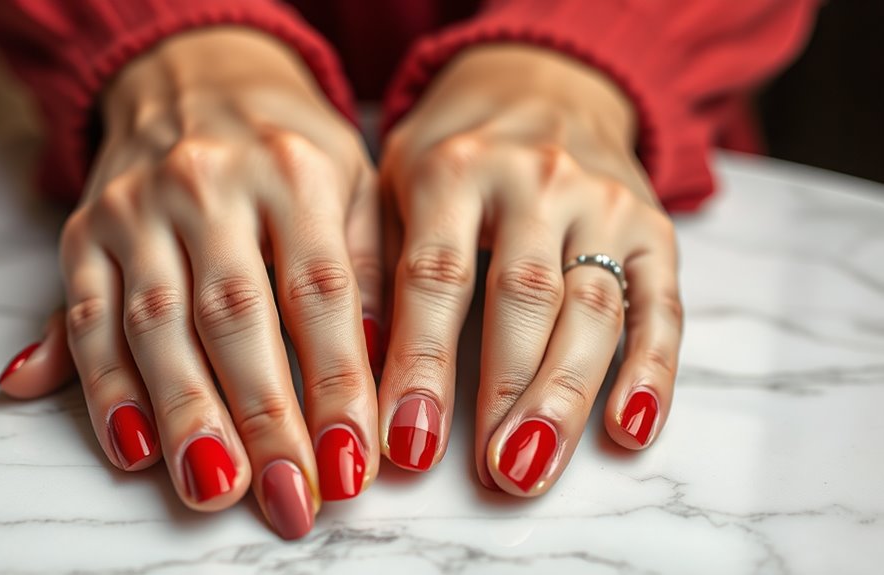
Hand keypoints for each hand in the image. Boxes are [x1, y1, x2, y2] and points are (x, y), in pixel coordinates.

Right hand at [0, 28, 381, 537]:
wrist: (198, 76)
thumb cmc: (291, 147)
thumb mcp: (353, 183)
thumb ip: (366, 270)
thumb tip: (374, 364)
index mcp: (294, 172)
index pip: (320, 293)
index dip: (337, 385)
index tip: (353, 461)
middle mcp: (209, 185)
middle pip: (236, 317)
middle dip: (263, 417)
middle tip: (290, 497)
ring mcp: (138, 209)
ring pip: (157, 326)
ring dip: (185, 416)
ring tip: (213, 489)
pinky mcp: (85, 232)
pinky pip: (88, 318)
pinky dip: (104, 389)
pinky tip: (130, 448)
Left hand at [377, 46, 682, 494]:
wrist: (541, 80)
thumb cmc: (450, 150)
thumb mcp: (392, 183)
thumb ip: (377, 264)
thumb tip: (360, 367)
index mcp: (453, 170)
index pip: (436, 279)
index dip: (422, 365)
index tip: (405, 442)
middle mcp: (534, 180)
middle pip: (523, 303)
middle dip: (505, 396)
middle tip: (489, 474)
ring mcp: (602, 202)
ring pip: (591, 311)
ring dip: (565, 399)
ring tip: (533, 469)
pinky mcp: (652, 226)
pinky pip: (661, 305)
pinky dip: (652, 373)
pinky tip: (630, 430)